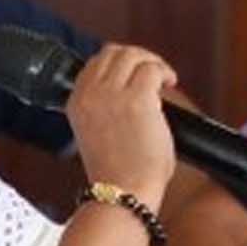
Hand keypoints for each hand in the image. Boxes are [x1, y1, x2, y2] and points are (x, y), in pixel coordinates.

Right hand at [68, 43, 177, 205]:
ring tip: (163, 77)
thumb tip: (133, 92)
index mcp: (77, 103)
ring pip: (132, 55)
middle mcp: (91, 94)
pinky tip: (170, 82)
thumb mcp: (95, 134)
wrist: (122, 192)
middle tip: (152, 72)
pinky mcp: (138, 99)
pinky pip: (152, 69)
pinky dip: (164, 72)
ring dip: (151, 62)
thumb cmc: (116, 174)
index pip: (94, 64)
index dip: (119, 64)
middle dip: (136, 58)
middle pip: (113, 53)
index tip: (134, 73)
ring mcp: (112, 95)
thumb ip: (106, 109)